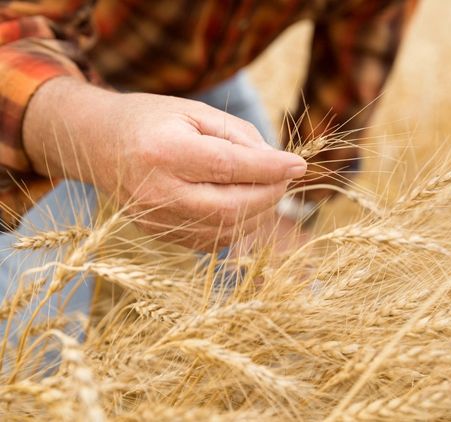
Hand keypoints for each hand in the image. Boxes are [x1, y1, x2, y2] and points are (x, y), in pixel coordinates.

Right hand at [24, 77, 306, 248]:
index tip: (299, 165)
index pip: (230, 167)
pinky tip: (241, 206)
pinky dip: (236, 226)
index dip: (270, 168)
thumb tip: (275, 163)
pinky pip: (211, 241)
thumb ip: (237, 135)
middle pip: (231, 206)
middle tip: (284, 177)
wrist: (99, 145)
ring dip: (257, 213)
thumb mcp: (193, 111)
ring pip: (225, 230)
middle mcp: (159, 192)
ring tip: (265, 189)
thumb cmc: (150, 120)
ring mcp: (157, 219)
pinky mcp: (160, 233)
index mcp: (165, 152)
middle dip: (269, 194)